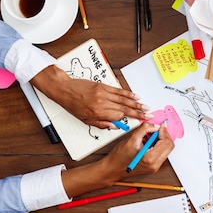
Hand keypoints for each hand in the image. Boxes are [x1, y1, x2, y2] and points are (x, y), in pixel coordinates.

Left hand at [30, 65, 151, 128]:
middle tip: (148, 114)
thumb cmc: (72, 105)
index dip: (130, 119)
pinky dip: (128, 94)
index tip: (139, 120)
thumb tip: (113, 126)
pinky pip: (118, 91)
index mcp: (97, 113)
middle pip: (125, 108)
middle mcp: (102, 103)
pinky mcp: (103, 86)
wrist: (64, 89)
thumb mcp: (84, 120)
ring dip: (136, 104)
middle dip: (138, 112)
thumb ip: (100, 124)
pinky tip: (136, 96)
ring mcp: (103, 94)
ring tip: (145, 107)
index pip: (118, 117)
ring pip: (124, 100)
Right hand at [61, 122, 173, 197]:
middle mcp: (155, 164)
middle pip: (169, 146)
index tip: (160, 126)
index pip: (167, 142)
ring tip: (149, 137)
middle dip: (164, 136)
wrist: (112, 169)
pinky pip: (161, 153)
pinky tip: (148, 142)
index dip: (164, 132)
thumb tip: (155, 126)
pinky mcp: (153, 166)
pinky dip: (157, 145)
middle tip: (155, 130)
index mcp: (151, 158)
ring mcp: (155, 166)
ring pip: (166, 149)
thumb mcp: (131, 139)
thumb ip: (145, 129)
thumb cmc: (119, 157)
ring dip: (160, 140)